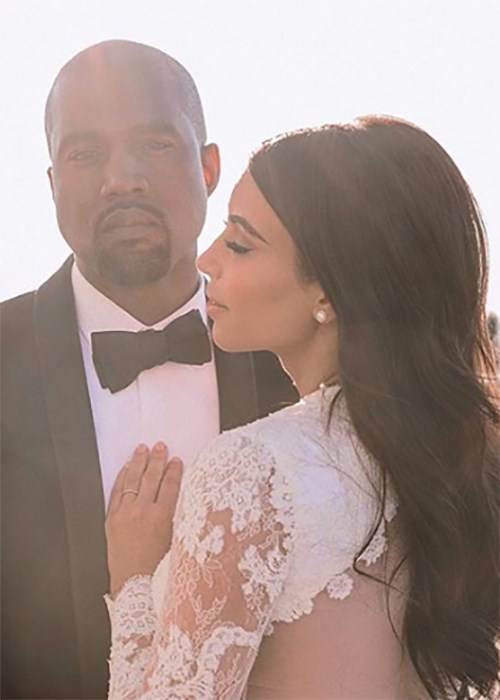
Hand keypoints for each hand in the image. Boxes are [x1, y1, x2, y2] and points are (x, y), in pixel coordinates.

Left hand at [105, 442, 182, 597]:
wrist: (134, 587)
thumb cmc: (159, 570)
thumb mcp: (178, 542)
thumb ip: (181, 518)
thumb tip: (186, 499)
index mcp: (162, 517)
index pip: (170, 485)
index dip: (175, 471)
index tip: (178, 460)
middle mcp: (143, 511)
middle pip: (151, 478)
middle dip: (157, 460)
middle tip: (160, 446)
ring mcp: (125, 514)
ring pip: (132, 481)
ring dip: (138, 463)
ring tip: (142, 449)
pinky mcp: (112, 519)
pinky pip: (116, 492)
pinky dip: (122, 478)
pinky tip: (125, 468)